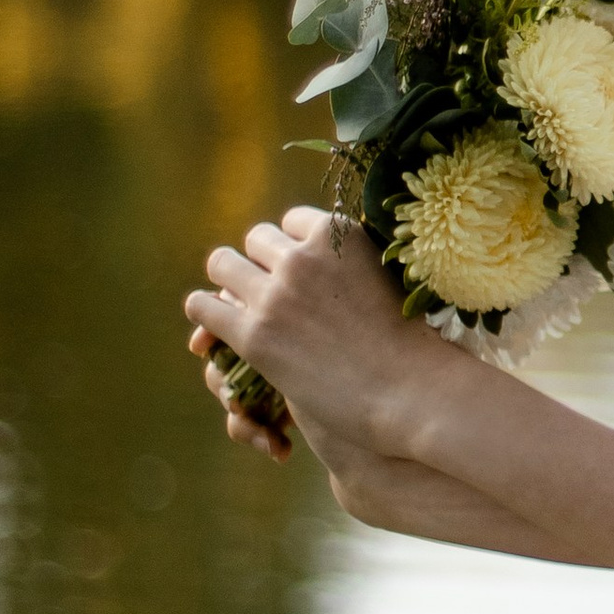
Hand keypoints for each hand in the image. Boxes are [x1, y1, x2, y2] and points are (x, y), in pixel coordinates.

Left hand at [184, 208, 437, 467]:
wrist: (410, 391)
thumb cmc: (411, 343)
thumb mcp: (387, 278)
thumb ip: (353, 260)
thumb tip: (325, 257)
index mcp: (337, 233)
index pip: (293, 222)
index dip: (294, 249)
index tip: (303, 275)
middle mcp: (301, 256)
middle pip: (256, 240)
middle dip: (263, 264)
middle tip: (274, 296)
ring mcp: (275, 295)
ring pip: (222, 264)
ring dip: (230, 282)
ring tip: (242, 307)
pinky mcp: (254, 335)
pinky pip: (203, 306)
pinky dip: (207, 313)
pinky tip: (217, 329)